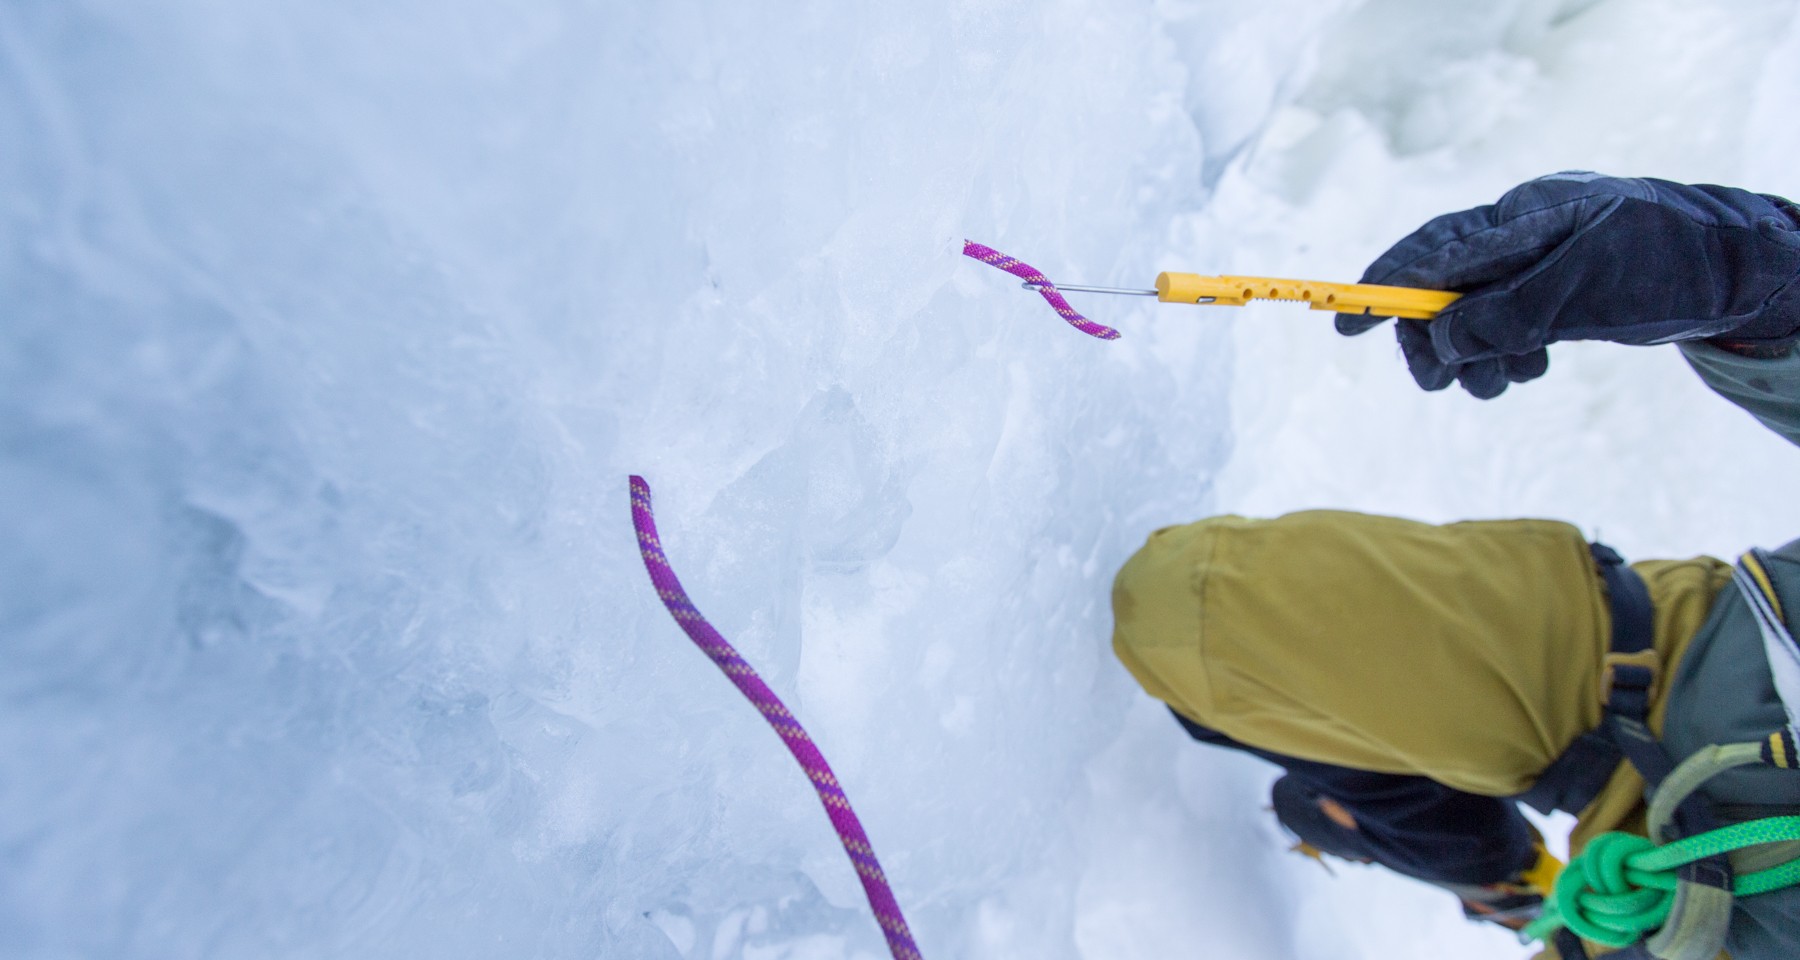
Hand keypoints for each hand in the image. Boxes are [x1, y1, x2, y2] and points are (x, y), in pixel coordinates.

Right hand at [1337, 173, 1799, 397]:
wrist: (1735, 268)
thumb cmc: (1664, 262)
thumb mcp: (1583, 290)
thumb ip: (1508, 311)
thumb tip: (1441, 337)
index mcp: (1521, 216)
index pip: (1432, 250)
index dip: (1383, 287)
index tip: (1345, 326)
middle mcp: (1520, 235)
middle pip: (1444, 289)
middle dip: (1435, 340)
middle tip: (1440, 383)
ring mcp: (1536, 263)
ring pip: (1474, 315)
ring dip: (1475, 357)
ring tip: (1502, 383)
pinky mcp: (1554, 290)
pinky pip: (1506, 325)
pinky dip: (1505, 353)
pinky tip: (1529, 367)